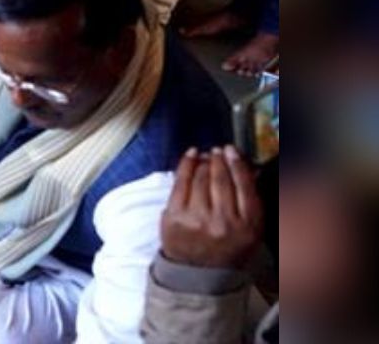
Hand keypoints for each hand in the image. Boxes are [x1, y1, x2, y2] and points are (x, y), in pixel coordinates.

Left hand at [160, 146, 263, 269]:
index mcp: (248, 226)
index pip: (245, 186)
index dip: (238, 164)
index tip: (232, 150)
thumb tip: (245, 166)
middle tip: (218, 151)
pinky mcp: (174, 217)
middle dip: (219, 161)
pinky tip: (191, 156)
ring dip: (203, 162)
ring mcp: (197, 220)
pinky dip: (186, 164)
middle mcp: (224, 222)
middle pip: (221, 180)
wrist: (198, 274)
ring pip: (201, 179)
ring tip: (205, 156)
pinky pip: (180, 182)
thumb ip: (251, 201)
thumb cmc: (227, 248)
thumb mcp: (250, 230)